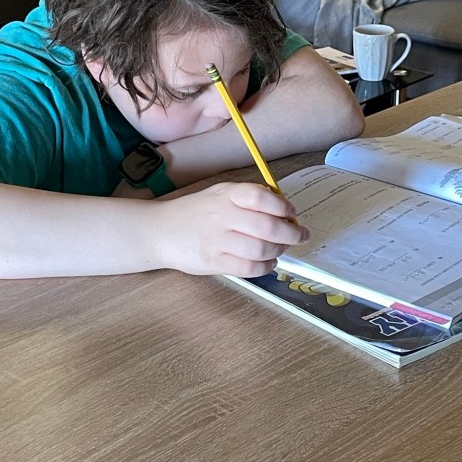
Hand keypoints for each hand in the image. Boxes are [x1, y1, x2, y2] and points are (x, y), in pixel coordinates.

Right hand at [150, 182, 309, 277]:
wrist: (160, 231)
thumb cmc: (196, 212)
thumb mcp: (220, 194)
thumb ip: (249, 198)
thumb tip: (284, 208)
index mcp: (227, 195)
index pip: (262, 197)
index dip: (282, 206)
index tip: (292, 213)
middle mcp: (223, 215)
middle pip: (268, 226)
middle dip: (292, 233)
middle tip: (300, 235)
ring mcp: (218, 240)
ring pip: (261, 249)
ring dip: (279, 251)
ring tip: (281, 249)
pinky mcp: (214, 262)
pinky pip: (249, 268)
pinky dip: (265, 267)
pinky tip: (268, 262)